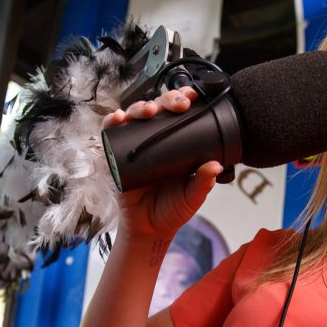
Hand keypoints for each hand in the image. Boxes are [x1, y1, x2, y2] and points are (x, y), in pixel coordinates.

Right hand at [103, 87, 222, 238]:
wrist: (150, 229)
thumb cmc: (172, 210)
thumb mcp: (192, 196)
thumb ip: (203, 182)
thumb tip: (215, 165)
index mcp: (176, 143)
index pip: (179, 114)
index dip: (184, 100)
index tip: (193, 97)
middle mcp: (155, 140)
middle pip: (158, 108)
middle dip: (167, 99)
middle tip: (177, 105)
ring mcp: (135, 145)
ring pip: (135, 115)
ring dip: (140, 107)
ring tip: (149, 110)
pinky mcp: (116, 155)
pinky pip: (112, 134)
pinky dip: (113, 122)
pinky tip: (119, 118)